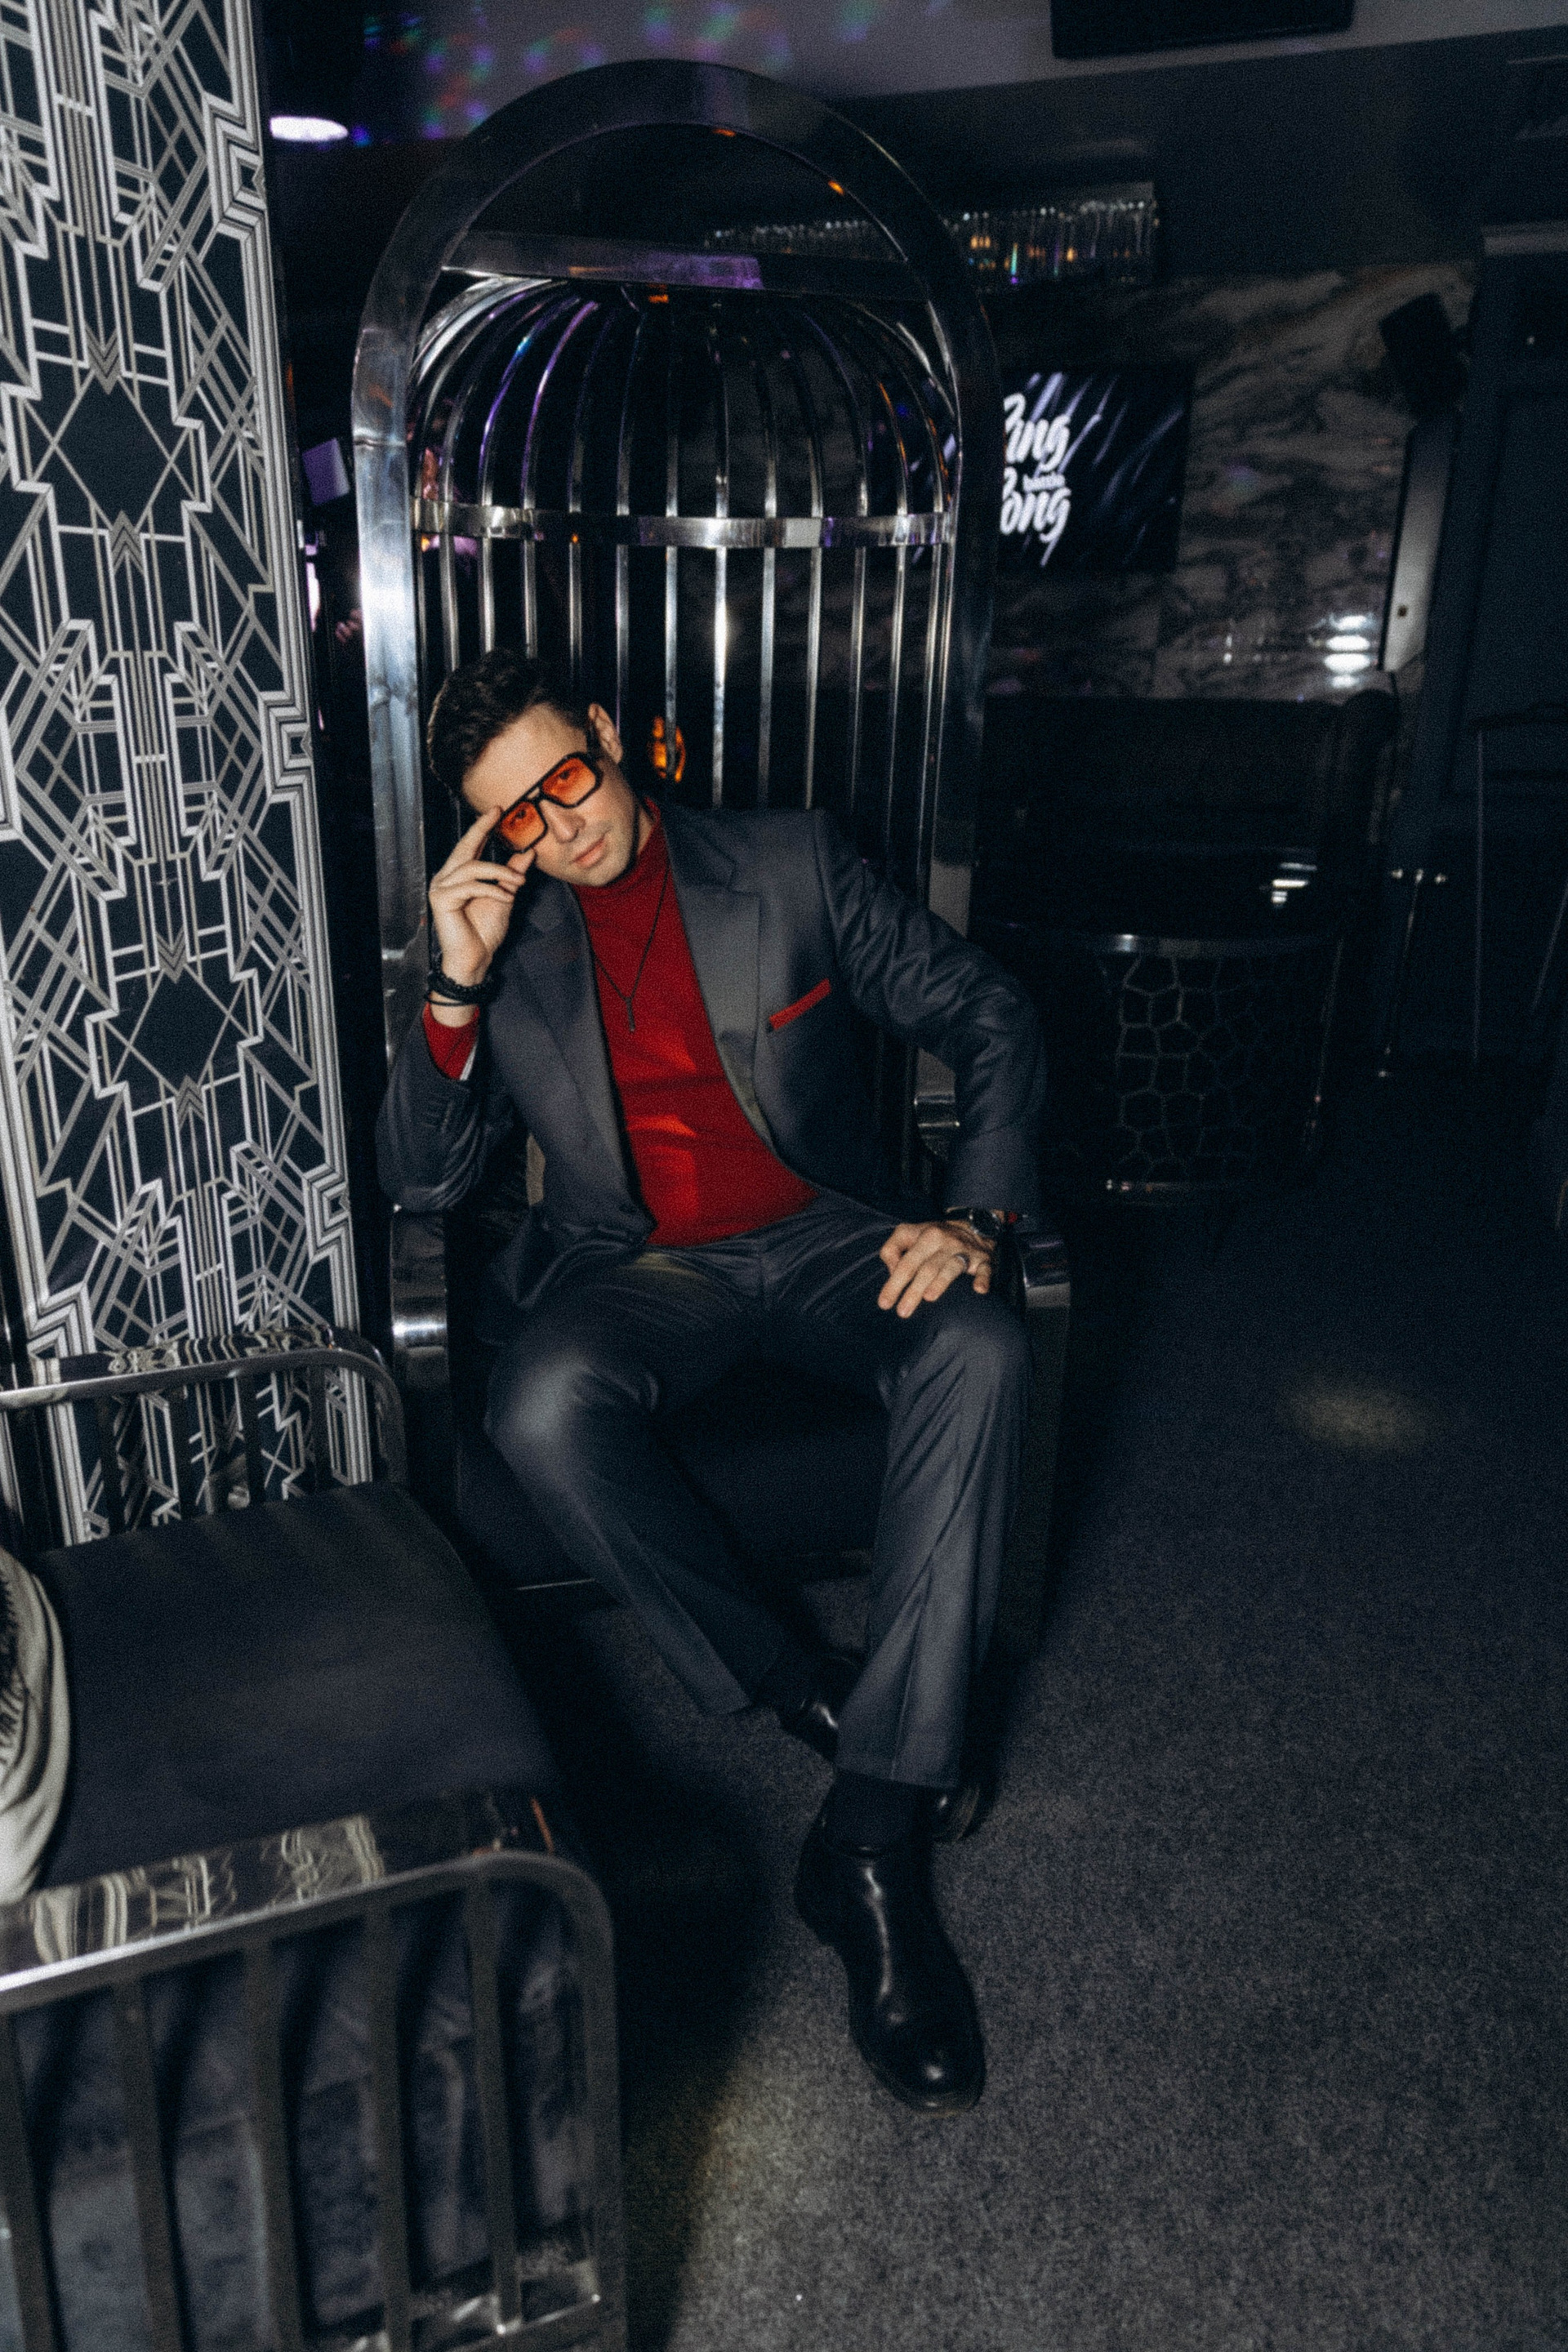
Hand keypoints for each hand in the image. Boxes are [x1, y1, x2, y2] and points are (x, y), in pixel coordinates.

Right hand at [428, 808, 532, 991]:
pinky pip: (470, 885)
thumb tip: (527, 853)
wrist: (476, 958)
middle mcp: (447, 878)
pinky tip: (505, 897)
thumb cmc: (485, 932)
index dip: (482, 827)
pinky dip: (491, 889)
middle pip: (464, 848)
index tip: (496, 811)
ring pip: (472, 867)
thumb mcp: (505, 896)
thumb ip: (512, 874)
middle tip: (497, 813)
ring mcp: (441, 888)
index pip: (470, 846)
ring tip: (517, 882)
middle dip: (481, 828)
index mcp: (460, 876)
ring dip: (499, 873)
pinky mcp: (441, 900)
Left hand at [877, 1220, 994, 1318]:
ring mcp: (965, 1251)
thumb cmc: (934, 1237)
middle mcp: (946, 1242)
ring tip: (929, 1298)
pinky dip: (982, 1279)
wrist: (973, 1226)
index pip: (907, 1262)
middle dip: (913, 1291)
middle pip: (927, 1268)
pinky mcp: (983, 1260)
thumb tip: (891, 1272)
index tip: (884, 1303)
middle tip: (902, 1312)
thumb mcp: (909, 1234)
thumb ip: (892, 1249)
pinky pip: (984, 1270)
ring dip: (941, 1283)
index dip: (894, 1283)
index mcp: (926, 1236)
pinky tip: (979, 1290)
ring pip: (951, 1268)